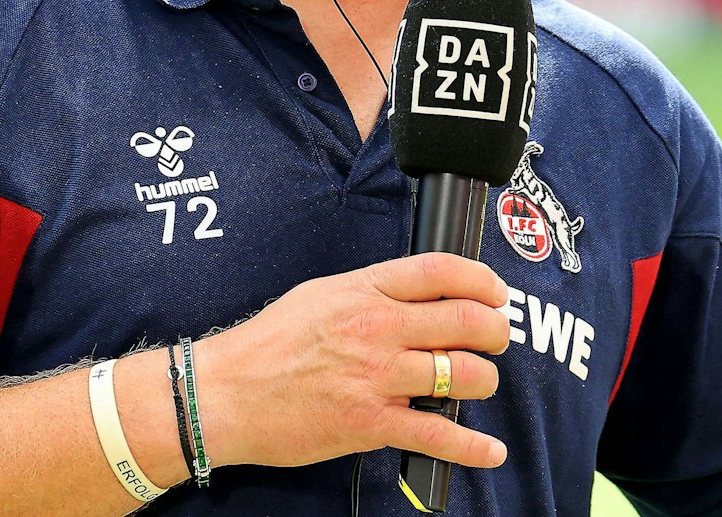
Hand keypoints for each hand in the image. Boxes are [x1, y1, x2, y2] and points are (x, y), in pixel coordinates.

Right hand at [189, 253, 511, 471]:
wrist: (225, 394)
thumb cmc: (268, 346)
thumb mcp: (321, 294)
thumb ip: (373, 290)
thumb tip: (418, 292)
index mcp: (364, 290)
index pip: (441, 271)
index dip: (482, 280)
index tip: (496, 293)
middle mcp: (376, 328)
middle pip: (467, 321)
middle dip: (496, 332)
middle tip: (496, 340)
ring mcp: (376, 377)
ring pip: (463, 374)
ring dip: (484, 381)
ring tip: (477, 384)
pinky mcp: (370, 424)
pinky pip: (438, 434)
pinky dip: (472, 447)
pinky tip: (489, 450)